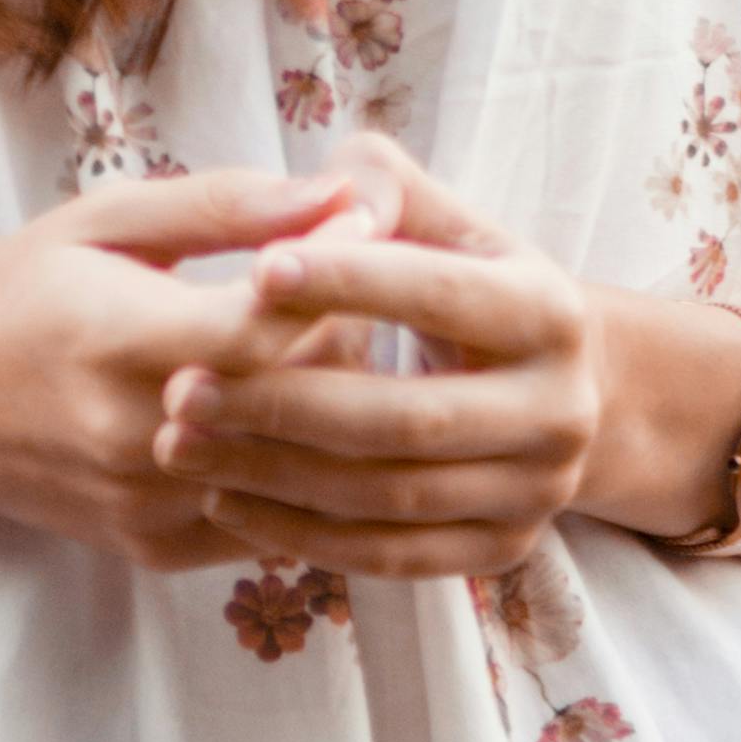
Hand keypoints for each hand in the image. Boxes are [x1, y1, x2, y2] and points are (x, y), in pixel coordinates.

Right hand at [0, 165, 393, 569]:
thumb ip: (225, 206)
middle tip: (360, 286)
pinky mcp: (157, 550)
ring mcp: (149, 505)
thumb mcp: (106, 220)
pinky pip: (272, 519)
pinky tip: (293, 415)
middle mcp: (137, 438)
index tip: (366, 230)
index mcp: (122, 341)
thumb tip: (336, 191)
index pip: (274, 326)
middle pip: (304, 401)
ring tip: (331, 347)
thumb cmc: (21, 290)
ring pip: (301, 471)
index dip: (339, 276)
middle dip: (353, 337)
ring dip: (337, 410)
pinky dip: (298, 468)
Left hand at [143, 129, 619, 583]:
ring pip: (390, 495)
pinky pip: (390, 555)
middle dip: (285, 403)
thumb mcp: (435, 217)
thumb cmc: (456, 278)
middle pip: (408, 416)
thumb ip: (378, 186)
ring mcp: (537, 493)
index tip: (255, 271)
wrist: (546, 389)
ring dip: (274, 475)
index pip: (442, 293)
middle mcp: (561, 411)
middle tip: (181, 388)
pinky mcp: (502, 552)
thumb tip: (334, 199)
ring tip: (179, 445)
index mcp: (551, 311)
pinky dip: (301, 533)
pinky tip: (223, 499)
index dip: (350, 282)